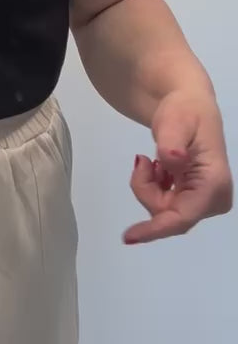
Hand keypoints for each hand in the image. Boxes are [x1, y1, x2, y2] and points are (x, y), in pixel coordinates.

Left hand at [124, 90, 232, 243]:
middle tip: (143, 159)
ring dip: (149, 187)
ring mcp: (205, 202)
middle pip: (168, 214)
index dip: (155, 229)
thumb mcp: (174, 120)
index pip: (182, 216)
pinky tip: (159, 168)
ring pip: (162, 211)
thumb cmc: (184, 111)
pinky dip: (154, 188)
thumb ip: (171, 142)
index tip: (129, 237)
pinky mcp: (196, 201)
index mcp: (213, 183)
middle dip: (148, 190)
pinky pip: (164, 206)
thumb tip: (173, 159)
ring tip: (152, 160)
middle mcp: (213, 199)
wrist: (189, 107)